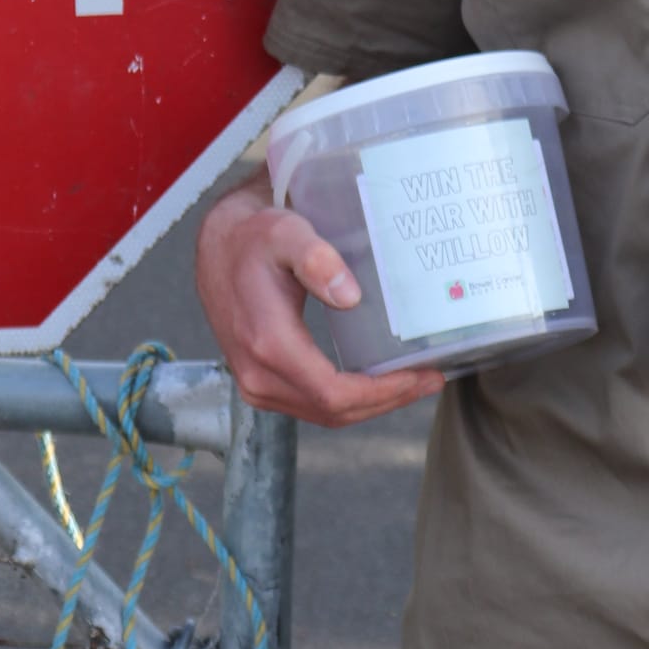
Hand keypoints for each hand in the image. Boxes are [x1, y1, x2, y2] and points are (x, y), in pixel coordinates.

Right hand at [194, 176, 445, 426]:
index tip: (421, 375)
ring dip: (371, 405)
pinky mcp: (259, 382)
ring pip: (324, 414)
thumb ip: (316, 260)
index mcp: (268, 344)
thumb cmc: (254, 238)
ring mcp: (255, 384)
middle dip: (387, 401)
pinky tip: (375, 382)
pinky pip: (310, 404)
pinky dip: (348, 400)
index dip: (384, 393)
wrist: (219, 247)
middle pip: (334, 412)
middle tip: (430, 380)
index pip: (334, 393)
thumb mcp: (287, 234)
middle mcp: (258, 374)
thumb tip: (350, 296)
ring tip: (411, 383)